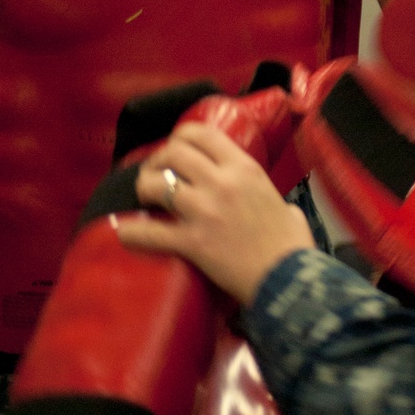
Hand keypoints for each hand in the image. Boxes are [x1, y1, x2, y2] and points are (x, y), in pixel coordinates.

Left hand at [116, 122, 313, 306]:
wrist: (289, 281)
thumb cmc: (291, 245)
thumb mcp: (284, 205)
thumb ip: (269, 198)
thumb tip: (280, 210)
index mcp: (243, 168)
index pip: (201, 134)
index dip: (179, 137)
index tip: (174, 149)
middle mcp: (221, 182)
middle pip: (173, 153)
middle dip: (157, 160)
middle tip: (154, 173)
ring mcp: (204, 211)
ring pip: (157, 184)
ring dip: (144, 188)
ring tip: (144, 197)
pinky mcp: (193, 242)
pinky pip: (151, 233)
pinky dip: (132, 232)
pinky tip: (123, 231)